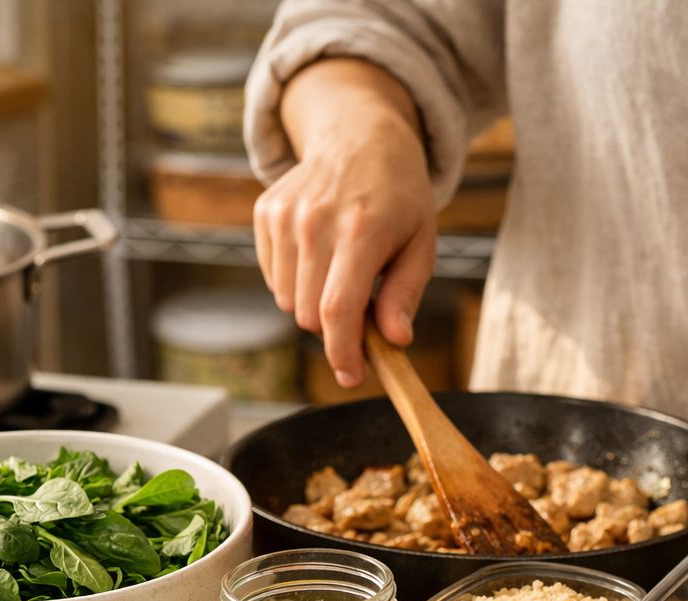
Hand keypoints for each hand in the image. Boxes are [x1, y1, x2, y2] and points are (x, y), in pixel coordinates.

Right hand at [254, 61, 435, 387]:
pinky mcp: (266, 213)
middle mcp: (316, 222)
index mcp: (361, 231)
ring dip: (314, 305)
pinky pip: (273, 277)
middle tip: (361, 313)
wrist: (360, 137)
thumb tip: (395, 340)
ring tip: (342, 274)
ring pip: (288, 300)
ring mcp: (285, 215)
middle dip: (335, 329)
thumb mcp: (421, 243)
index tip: (351, 376)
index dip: (342, 353)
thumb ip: (405, 294)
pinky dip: (296, 282)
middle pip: (310, 314)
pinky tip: (320, 256)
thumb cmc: (398, 197)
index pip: (338, 310)